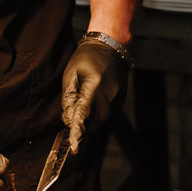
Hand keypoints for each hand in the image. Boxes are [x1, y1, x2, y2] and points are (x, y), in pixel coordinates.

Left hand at [61, 37, 127, 152]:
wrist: (109, 44)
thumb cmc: (86, 58)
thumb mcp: (71, 74)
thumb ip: (68, 97)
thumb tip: (69, 119)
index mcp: (95, 85)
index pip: (84, 114)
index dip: (78, 131)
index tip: (74, 146)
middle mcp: (110, 93)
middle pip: (97, 121)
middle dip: (86, 123)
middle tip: (75, 115)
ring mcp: (119, 96)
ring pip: (104, 118)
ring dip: (93, 116)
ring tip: (86, 99)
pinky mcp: (122, 97)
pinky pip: (110, 111)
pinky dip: (101, 110)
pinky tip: (95, 96)